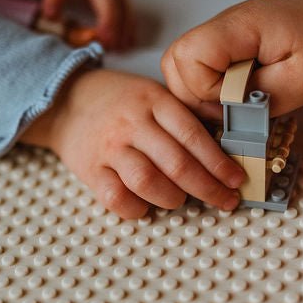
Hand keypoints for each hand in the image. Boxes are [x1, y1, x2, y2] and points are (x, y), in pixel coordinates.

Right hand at [22, 69, 246, 218]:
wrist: (66, 101)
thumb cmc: (120, 101)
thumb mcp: (154, 93)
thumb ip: (186, 112)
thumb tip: (230, 130)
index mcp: (153, 101)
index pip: (193, 135)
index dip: (219, 162)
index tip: (236, 179)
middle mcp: (131, 124)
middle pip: (176, 162)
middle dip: (207, 187)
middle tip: (224, 200)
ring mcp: (109, 148)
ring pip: (147, 181)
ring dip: (172, 197)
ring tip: (180, 199)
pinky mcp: (90, 170)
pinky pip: (115, 198)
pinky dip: (136, 209)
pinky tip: (146, 206)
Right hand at [161, 0, 302, 119]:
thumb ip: (264, 100)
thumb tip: (232, 119)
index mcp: (240, 27)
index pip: (188, 57)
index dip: (204, 90)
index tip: (236, 103)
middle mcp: (225, 26)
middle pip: (175, 61)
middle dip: (195, 96)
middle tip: (231, 110)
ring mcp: (227, 35)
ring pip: (183, 66)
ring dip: (203, 94)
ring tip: (238, 106)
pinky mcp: (233, 46)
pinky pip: (204, 68)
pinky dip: (216, 89)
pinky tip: (243, 97)